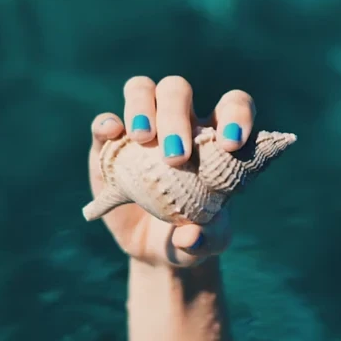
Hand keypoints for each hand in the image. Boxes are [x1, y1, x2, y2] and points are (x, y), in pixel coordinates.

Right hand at [88, 76, 256, 266]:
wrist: (157, 250)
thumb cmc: (194, 237)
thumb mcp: (208, 244)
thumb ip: (206, 239)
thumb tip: (189, 236)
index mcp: (214, 139)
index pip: (232, 105)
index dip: (236, 115)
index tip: (231, 144)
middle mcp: (179, 124)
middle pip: (177, 90)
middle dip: (176, 116)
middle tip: (175, 157)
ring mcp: (142, 130)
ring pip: (142, 89)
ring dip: (142, 106)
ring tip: (143, 139)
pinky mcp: (109, 148)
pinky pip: (104, 124)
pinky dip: (106, 124)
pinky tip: (113, 135)